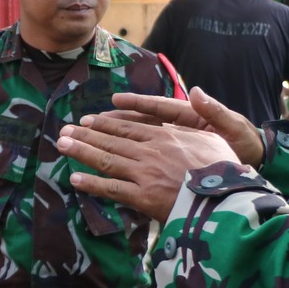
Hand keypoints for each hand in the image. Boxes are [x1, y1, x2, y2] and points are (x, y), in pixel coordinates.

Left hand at [57, 111, 239, 221]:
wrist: (227, 196)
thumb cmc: (225, 168)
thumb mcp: (215, 135)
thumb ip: (202, 113)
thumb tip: (195, 91)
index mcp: (166, 136)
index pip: (130, 127)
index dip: (107, 123)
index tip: (89, 120)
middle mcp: (150, 150)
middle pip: (112, 140)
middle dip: (86, 134)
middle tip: (65, 130)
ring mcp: (144, 173)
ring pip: (106, 159)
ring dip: (82, 152)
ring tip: (62, 146)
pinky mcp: (143, 196)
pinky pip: (112, 188)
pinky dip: (92, 183)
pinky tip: (75, 178)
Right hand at [99, 88, 263, 166]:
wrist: (255, 160)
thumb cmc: (244, 143)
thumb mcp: (233, 127)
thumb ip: (215, 111)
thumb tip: (196, 91)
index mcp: (190, 116)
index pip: (159, 108)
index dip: (137, 104)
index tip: (116, 101)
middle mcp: (178, 126)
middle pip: (142, 122)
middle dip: (116, 121)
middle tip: (91, 121)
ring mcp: (175, 141)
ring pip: (140, 136)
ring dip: (117, 135)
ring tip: (93, 134)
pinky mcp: (174, 155)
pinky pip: (148, 151)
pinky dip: (131, 152)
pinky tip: (112, 156)